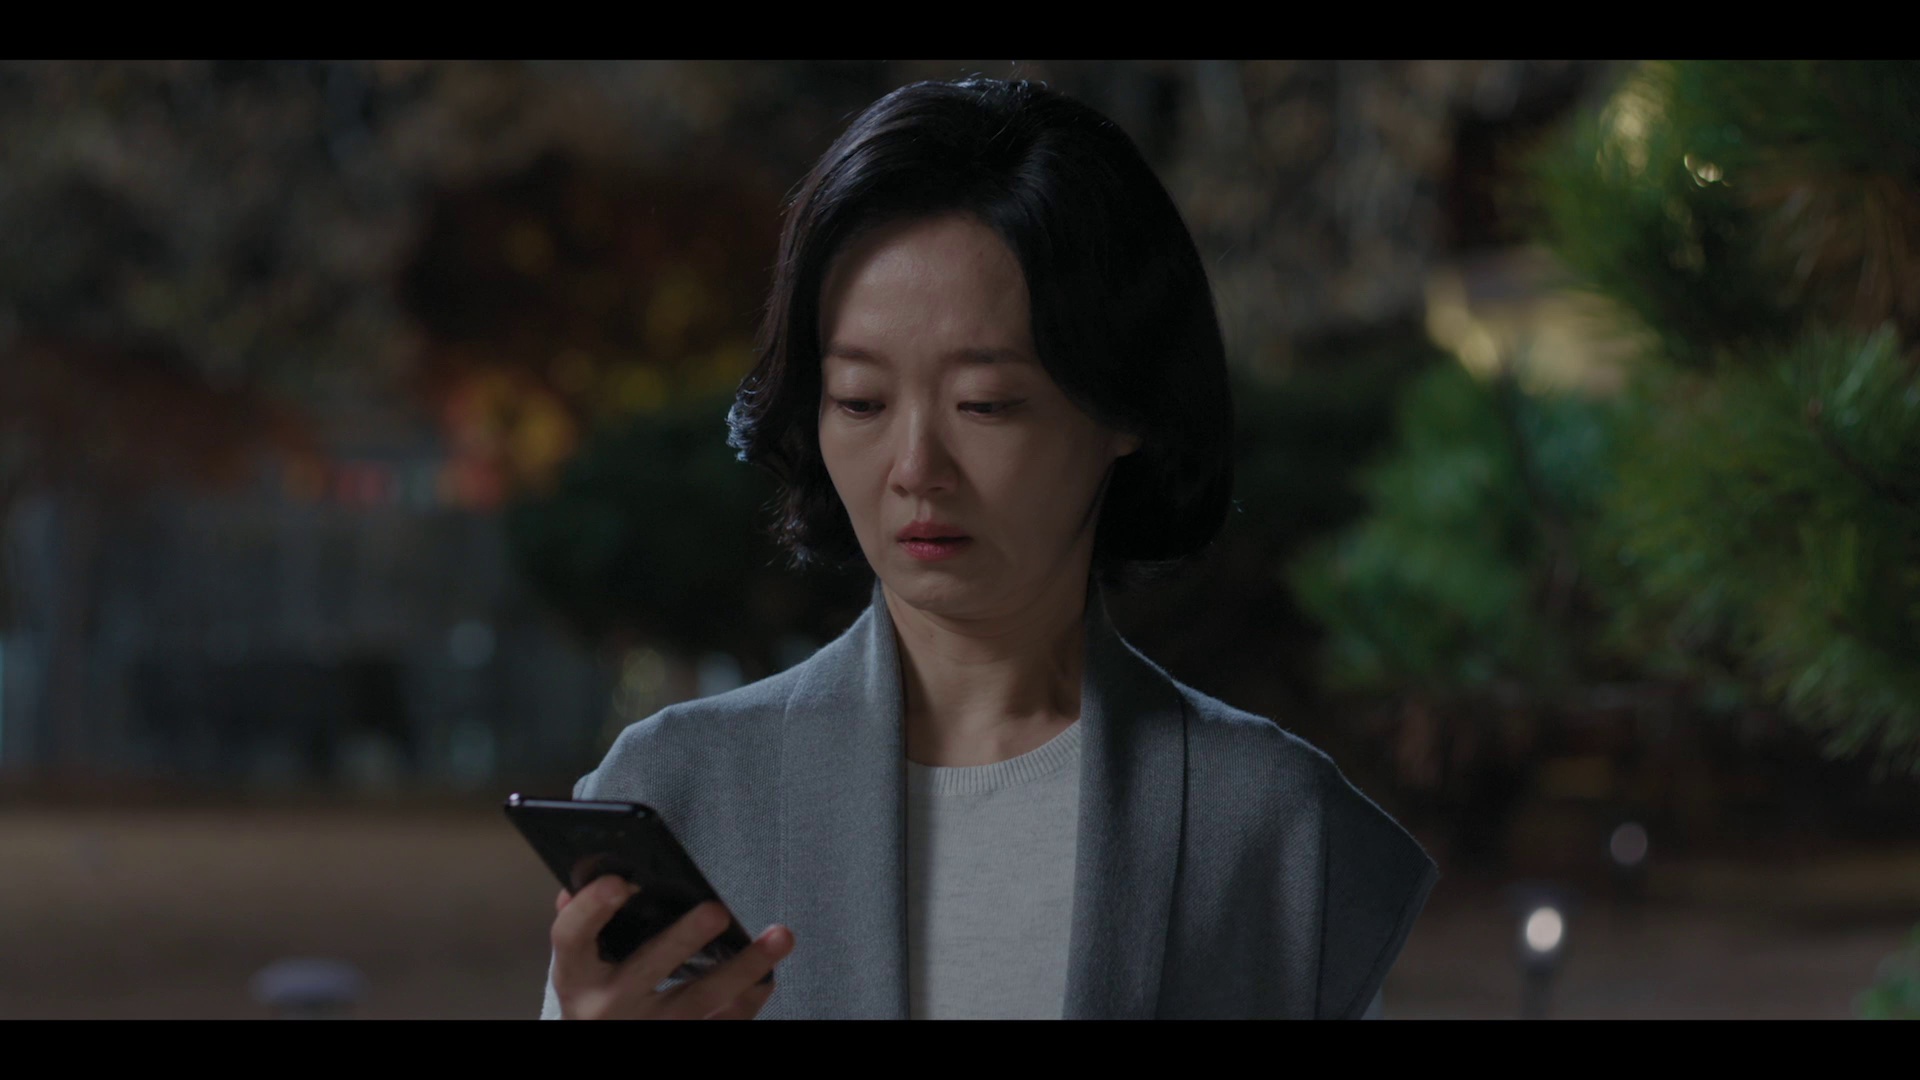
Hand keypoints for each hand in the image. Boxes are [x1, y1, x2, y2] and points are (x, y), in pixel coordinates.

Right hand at [550, 877, 793, 1019]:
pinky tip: (768, 975)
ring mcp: (647, 1028)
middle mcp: (608, 1006)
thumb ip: (582, 923)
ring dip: (744, 968)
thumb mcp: (578, 966)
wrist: (602, 1043)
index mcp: (576, 976)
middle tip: (716, 910)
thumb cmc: (595, 996)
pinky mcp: (682, 1039)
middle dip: (684, 939)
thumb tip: (592, 875)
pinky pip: (723, 1022)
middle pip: (648, 967)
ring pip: (700, 999)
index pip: (571, 937)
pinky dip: (749, 998)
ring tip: (780, 936)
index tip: (619, 882)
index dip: (591, 909)